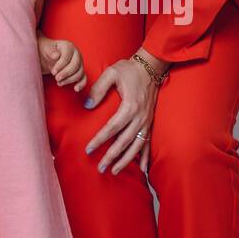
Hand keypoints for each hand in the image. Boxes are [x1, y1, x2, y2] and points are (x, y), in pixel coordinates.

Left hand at [37, 34, 86, 90]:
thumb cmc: (47, 51)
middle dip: (65, 73)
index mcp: (68, 46)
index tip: (53, 72)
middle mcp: (76, 53)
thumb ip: (50, 52)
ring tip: (59, 83)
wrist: (48, 55)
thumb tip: (56, 56)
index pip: (67, 56)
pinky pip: (84, 78)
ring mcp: (80, 62)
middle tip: (56, 78)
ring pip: (79, 73)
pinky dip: (81, 84)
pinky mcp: (80, 70)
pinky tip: (76, 89)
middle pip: (75, 65)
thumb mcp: (45, 49)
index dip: (60, 65)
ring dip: (70, 80)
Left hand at [83, 57, 158, 175]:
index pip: (112, 128)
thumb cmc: (129, 69)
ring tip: (115, 171)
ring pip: (137, 146)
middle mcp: (140, 117)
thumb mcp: (111, 73)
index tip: (88, 149)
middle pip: (124, 142)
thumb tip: (87, 106)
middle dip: (112, 156)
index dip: (99, 140)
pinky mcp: (150, 122)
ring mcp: (147, 121)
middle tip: (100, 168)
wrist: (151, 66)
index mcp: (130, 106)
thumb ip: (98, 89)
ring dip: (126, 160)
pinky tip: (142, 169)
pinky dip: (145, 157)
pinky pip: (148, 142)